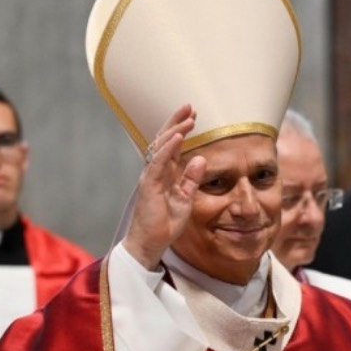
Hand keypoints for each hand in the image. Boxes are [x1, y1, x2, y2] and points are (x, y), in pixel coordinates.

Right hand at [122, 104, 206, 269]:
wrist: (150, 243)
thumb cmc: (164, 224)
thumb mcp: (185, 198)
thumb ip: (191, 179)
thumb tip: (201, 159)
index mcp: (164, 174)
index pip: (172, 146)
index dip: (180, 129)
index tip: (193, 116)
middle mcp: (155, 171)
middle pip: (164, 140)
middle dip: (176, 122)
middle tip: (189, 107)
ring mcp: (150, 177)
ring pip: (161, 147)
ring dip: (174, 131)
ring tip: (188, 118)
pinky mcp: (149, 186)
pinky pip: (158, 163)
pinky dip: (168, 149)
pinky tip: (178, 137)